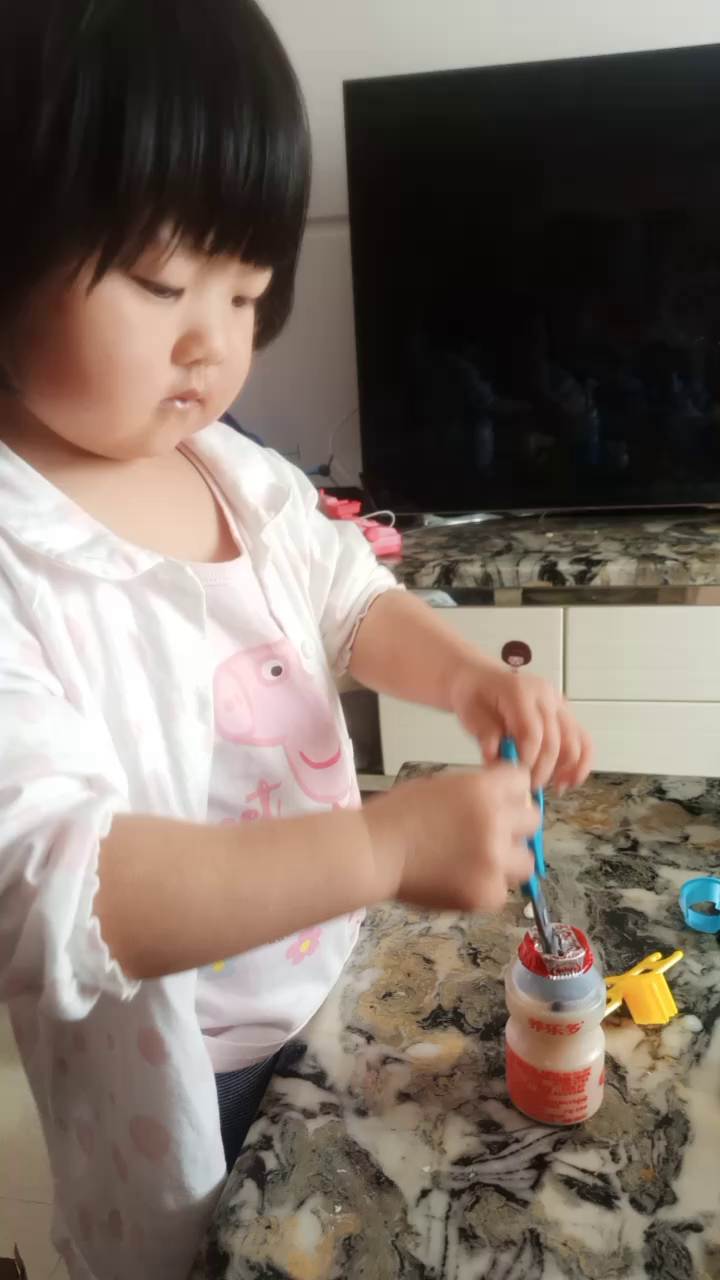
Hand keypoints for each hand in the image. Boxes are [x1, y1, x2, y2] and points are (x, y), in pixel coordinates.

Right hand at [365, 764, 538, 913]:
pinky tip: (459, 880)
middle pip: (533, 821)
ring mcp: (493, 861)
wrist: (371, 852)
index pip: (523, 781)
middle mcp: (496, 823)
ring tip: (475, 862)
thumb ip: (478, 793)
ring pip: (525, 861)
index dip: (511, 792)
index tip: (500, 801)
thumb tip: (506, 803)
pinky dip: (486, 888)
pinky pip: (502, 891)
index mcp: (483, 790)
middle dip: (515, 825)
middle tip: (490, 834)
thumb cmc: (397, 815)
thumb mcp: (443, 786)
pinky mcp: (486, 894)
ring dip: (506, 861)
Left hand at [449, 660, 592, 791]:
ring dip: (569, 768)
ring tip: (558, 788)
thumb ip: (485, 735)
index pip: (531, 733)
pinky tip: (572, 779)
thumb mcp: (469, 713)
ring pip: (576, 739)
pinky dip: (581, 761)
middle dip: (544, 770)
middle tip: (530, 787)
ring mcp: (558, 702)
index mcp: (520, 692)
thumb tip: (496, 759)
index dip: (527, 760)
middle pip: (555, 740)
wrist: (479, 679)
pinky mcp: (565, 712)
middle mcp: (545, 695)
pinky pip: (582, 737)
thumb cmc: (473, 696)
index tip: (516, 778)